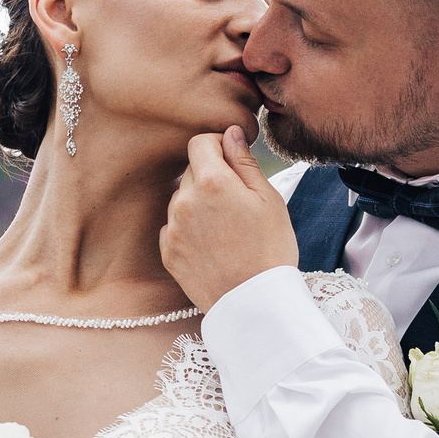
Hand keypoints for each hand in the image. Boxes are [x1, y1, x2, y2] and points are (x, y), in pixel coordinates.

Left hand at [162, 126, 296, 311]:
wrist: (255, 304)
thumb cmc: (270, 249)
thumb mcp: (268, 199)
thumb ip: (244, 161)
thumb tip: (230, 133)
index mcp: (211, 181)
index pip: (199, 142)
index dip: (217, 145)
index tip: (232, 160)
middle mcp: (184, 201)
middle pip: (191, 171)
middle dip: (211, 176)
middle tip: (237, 201)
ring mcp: (173, 228)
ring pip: (182, 199)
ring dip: (199, 203)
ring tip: (227, 228)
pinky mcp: (168, 252)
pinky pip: (174, 227)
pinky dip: (189, 229)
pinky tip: (213, 245)